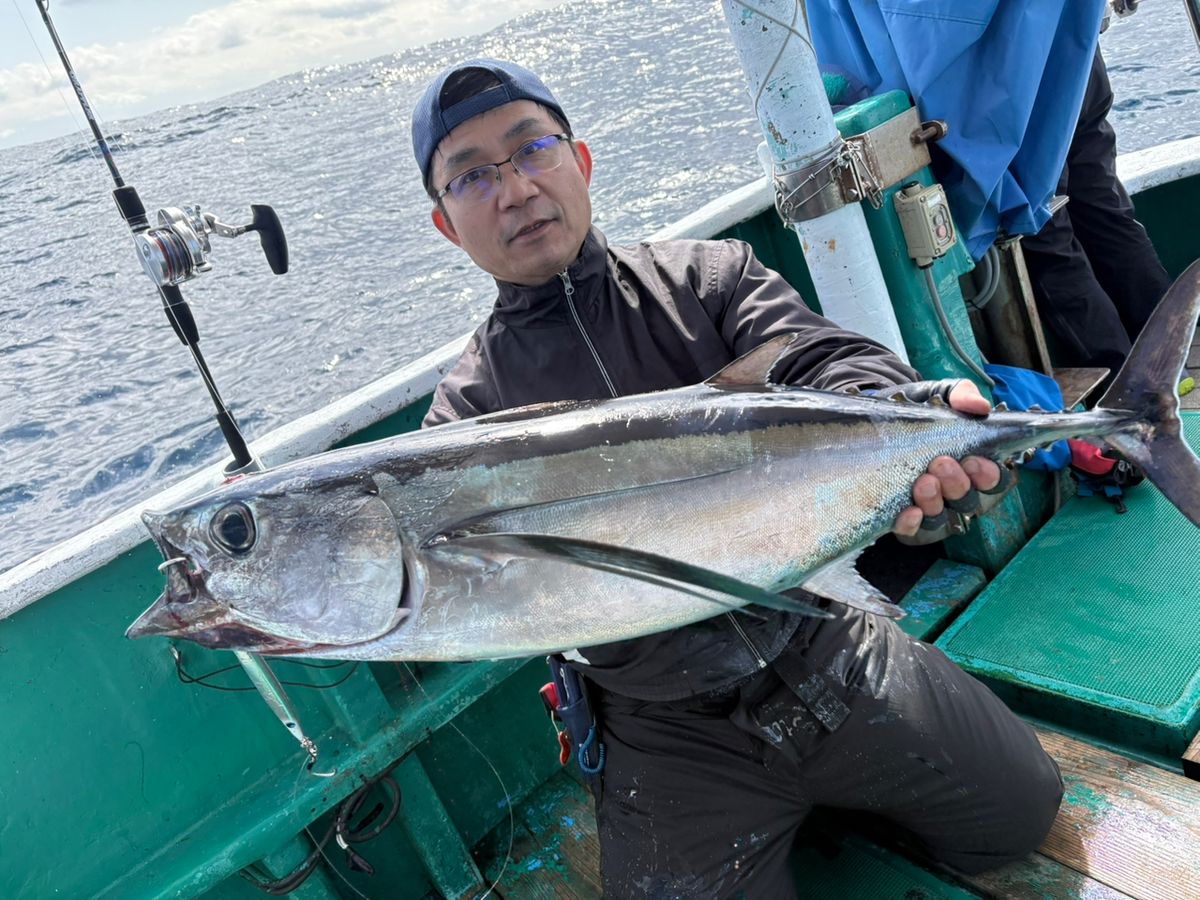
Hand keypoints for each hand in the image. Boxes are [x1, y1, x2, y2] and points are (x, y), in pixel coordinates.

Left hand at [893, 381, 1002, 540]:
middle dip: (958, 485)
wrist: (869, 417)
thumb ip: (961, 395)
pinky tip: (908, 511)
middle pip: (968, 501)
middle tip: (942, 464)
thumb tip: (979, 406)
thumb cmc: (915, 410)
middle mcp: (952, 491)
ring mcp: (927, 507)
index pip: (992, 480)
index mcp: (969, 464)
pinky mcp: (899, 516)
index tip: (974, 461)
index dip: (988, 476)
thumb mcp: (937, 395)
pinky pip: (911, 530)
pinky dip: (911, 523)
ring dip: (935, 502)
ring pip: (941, 518)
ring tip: (923, 482)